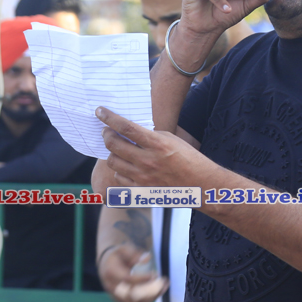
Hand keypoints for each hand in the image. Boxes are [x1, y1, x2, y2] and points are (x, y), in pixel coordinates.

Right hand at [97, 243, 168, 301]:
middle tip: (163, 282)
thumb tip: (147, 258)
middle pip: (131, 294)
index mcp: (111, 272)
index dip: (142, 279)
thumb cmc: (117, 255)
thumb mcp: (124, 249)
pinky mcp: (120, 300)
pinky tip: (158, 292)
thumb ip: (134, 254)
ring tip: (163, 288)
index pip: (127, 279)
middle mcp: (111, 286)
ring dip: (151, 297)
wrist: (105, 264)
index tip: (155, 274)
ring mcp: (115, 295)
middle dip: (149, 291)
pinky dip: (148, 299)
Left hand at [98, 107, 217, 188]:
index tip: (100, 111)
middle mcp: (148, 161)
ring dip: (112, 153)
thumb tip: (128, 131)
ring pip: (112, 162)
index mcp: (157, 144)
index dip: (109, 117)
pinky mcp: (142, 190)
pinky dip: (119, 170)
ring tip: (118, 149)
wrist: (201, 184)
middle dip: (106, 134)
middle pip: (114, 144)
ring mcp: (143, 177)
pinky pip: (119, 178)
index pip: (126, 127)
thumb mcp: (171, 140)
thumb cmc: (189, 159)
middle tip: (106, 131)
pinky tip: (126, 166)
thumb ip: (149, 135)